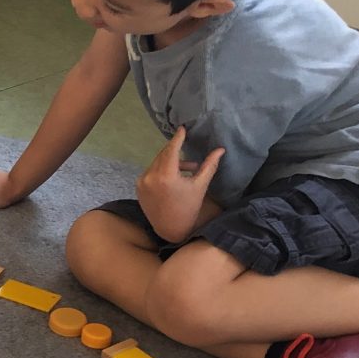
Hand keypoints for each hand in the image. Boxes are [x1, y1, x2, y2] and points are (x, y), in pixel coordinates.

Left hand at [136, 125, 224, 241]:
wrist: (171, 229)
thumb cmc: (188, 208)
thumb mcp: (200, 185)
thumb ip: (209, 165)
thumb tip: (221, 149)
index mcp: (166, 176)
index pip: (172, 150)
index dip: (177, 138)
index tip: (182, 128)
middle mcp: (150, 176)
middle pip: (163, 155)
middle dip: (175, 149)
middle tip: (186, 144)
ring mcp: (142, 182)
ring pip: (157, 163)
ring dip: (171, 161)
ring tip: (189, 168)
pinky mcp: (138, 187)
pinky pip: (150, 172)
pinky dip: (161, 170)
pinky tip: (175, 176)